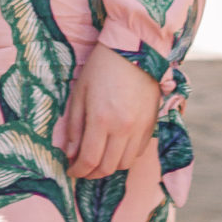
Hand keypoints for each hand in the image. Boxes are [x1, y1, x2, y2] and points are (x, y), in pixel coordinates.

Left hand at [56, 43, 160, 179]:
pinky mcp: (151, 124)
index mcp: (101, 119)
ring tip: (99, 158)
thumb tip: (70, 154)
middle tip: (83, 168)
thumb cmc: (101, 66)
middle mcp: (123, 128)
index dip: (77, 171)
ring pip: (124, 164)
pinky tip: (116, 147)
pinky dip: (126, 155)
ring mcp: (139, 128)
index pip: (89, 160)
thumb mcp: (80, 91)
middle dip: (92, 173)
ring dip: (110, 166)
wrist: (134, 48)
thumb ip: (74, 125)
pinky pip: (138, 152)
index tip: (71, 170)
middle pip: (107, 167)